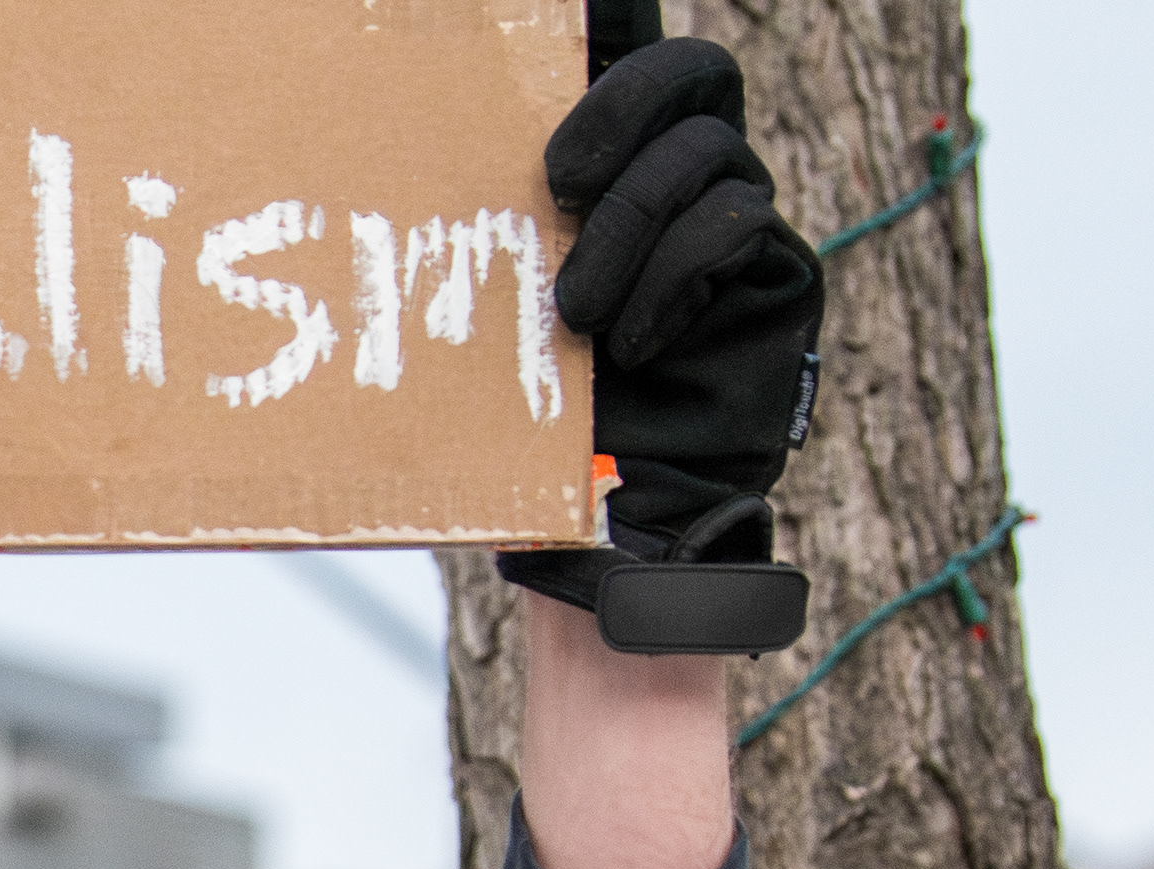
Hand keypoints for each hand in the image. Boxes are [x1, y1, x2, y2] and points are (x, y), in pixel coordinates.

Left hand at [502, 13, 826, 613]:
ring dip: (627, 228)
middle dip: (623, 105)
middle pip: (692, 72)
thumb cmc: (530, 427)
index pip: (624, 56)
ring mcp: (737, 222)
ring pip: (707, 153)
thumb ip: (482, 247)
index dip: (613, 18)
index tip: (580, 0)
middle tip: (556, 179)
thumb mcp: (487, 326)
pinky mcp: (773, 276)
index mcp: (606, 174)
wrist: (606, 530)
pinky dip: (673, 276)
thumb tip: (380, 191)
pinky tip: (634, 340)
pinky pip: (733, 227)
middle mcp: (682, 181)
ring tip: (576, 313)